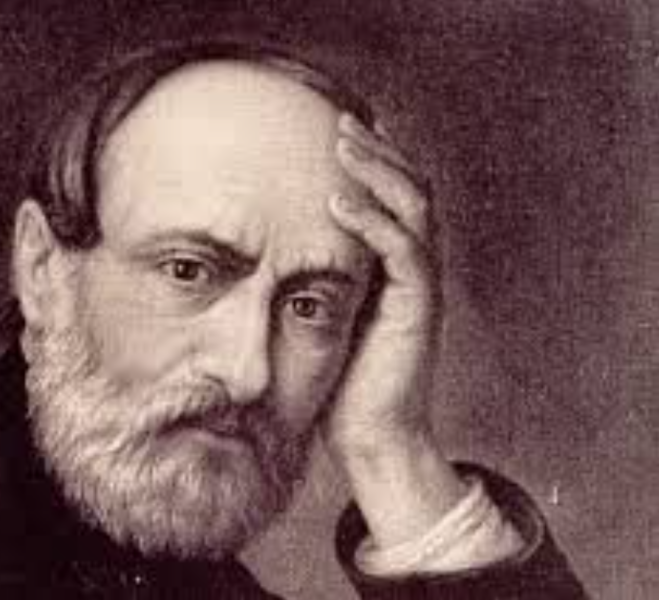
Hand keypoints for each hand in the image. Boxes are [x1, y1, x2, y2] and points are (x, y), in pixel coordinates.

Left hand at [324, 113, 466, 547]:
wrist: (370, 435)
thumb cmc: (342, 378)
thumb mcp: (325, 313)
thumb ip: (317, 277)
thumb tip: (270, 251)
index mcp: (394, 267)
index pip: (395, 197)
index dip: (375, 160)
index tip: (341, 129)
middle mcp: (414, 268)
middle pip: (411, 188)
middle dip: (377, 150)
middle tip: (341, 119)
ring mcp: (421, 286)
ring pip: (414, 208)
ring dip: (378, 170)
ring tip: (343, 141)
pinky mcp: (419, 307)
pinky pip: (403, 251)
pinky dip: (372, 221)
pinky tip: (338, 200)